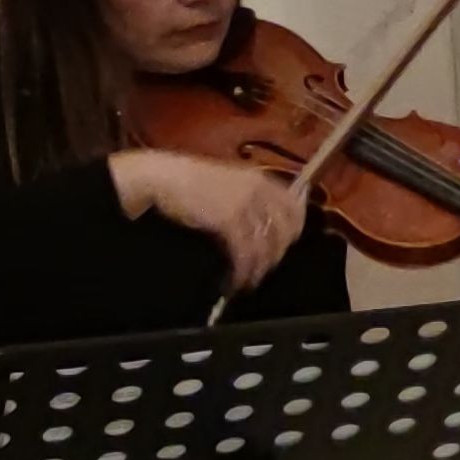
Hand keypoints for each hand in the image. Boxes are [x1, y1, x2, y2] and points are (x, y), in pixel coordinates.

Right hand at [112, 149, 309, 292]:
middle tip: (264, 269)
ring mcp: (245, 206)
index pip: (295, 208)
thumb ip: (251, 198)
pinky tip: (235, 280)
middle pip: (284, 231)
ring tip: (247, 281)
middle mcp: (259, 191)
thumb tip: (264, 225)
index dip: (294, 231)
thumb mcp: (229, 181)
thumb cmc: (190, 180)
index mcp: (261, 179)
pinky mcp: (230, 221)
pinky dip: (242, 271)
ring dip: (258, 269)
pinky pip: (245, 253)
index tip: (286, 247)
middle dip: (276, 255)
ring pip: (266, 247)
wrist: (163, 177)